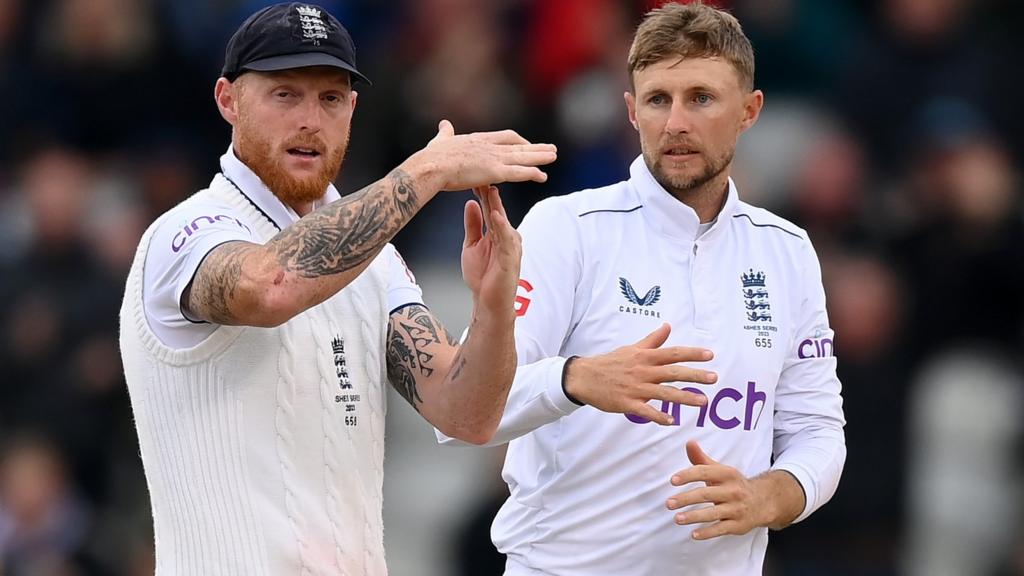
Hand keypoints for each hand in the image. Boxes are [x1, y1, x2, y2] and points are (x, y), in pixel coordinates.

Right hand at [405, 120, 556, 192]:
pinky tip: (543, 176)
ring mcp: (492, 158)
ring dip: (540, 156)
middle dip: (535, 147)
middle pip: (518, 145)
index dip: (518, 141)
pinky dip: (532, 173)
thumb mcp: (440, 141)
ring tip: (554, 156)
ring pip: (522, 157)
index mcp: (478, 140)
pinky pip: (518, 173)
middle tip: (551, 148)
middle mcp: (488, 146)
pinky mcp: (493, 172)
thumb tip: (444, 124)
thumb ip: (445, 133)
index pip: (504, 137)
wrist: (430, 166)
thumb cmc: (431, 157)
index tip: (526, 144)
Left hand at [462, 185, 521, 314]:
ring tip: (490, 189)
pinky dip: (501, 227)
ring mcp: (510, 247)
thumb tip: (472, 203)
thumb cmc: (483, 276)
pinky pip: (507, 240)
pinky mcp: (511, 258)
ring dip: (497, 205)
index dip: (482, 192)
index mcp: (497, 233)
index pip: (490, 208)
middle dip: (490, 193)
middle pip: (497, 210)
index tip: (474, 175)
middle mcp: (506, 236)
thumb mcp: (472, 245)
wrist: (488, 302)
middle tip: (483, 173)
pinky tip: (496, 215)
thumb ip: (474, 225)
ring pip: (503, 222)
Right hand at [564, 324, 716, 423]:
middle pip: (673, 372)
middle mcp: (643, 371)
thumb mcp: (631, 348)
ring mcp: (635, 388)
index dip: (692, 353)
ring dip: (684, 398)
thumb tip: (667, 326)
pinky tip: (672, 421)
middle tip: (713, 378)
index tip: (710, 355)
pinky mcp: (627, 403)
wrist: (584, 377)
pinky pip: (646, 411)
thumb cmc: (610, 362)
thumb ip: (652, 340)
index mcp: (645, 357)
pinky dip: (659, 416)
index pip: (673, 353)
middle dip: (694, 375)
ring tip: (702, 402)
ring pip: (664, 393)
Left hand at [666, 441, 777, 539]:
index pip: (704, 472)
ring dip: (693, 516)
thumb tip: (689, 443)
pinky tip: (694, 534)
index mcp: (727, 474)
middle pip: (705, 494)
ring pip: (712, 513)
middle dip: (685, 499)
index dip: (688, 475)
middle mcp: (733, 490)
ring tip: (677, 518)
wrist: (762, 502)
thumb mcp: (720, 470)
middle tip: (669, 503)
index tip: (673, 480)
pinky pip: (721, 529)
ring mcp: (736, 509)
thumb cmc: (733, 484)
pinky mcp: (738, 525)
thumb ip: (702, 459)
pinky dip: (707, 533)